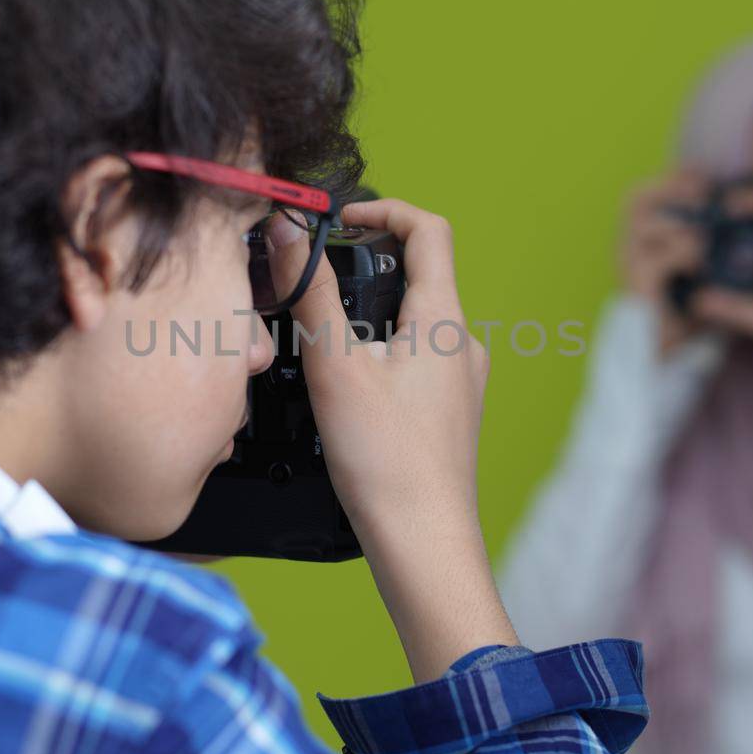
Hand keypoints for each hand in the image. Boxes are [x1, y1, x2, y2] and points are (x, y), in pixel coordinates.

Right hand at [266, 198, 514, 682]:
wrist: (422, 544)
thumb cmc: (386, 461)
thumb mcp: (335, 366)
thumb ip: (310, 293)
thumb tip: (289, 230)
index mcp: (444, 320)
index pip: (429, 229)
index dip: (384, 209)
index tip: (339, 220)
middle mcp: (463, 344)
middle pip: (419, 273)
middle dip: (364, 264)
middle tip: (314, 280)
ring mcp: (459, 381)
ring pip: (414, 320)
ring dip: (367, 313)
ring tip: (319, 339)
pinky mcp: (447, 413)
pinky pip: (414, 359)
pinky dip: (377, 351)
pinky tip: (340, 385)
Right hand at [621, 168, 710, 357]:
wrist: (665, 355)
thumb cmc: (686, 311)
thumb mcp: (702, 270)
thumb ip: (714, 243)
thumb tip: (746, 217)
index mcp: (642, 239)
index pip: (644, 193)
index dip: (672, 179)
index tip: (707, 180)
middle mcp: (628, 246)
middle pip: (634, 198)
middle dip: (670, 188)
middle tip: (704, 194)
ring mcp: (627, 265)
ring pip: (640, 221)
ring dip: (678, 222)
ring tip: (704, 236)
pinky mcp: (634, 287)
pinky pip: (655, 258)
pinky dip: (681, 253)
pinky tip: (699, 263)